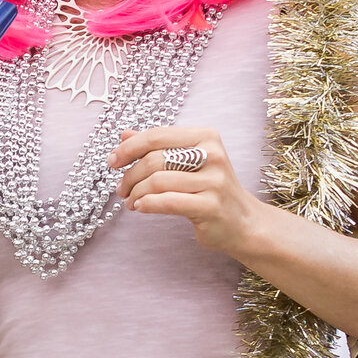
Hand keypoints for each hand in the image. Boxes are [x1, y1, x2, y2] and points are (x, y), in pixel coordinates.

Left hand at [111, 128, 268, 256]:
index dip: (130, 148)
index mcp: (206, 137)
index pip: (158, 135)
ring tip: (132, 202)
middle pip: (155, 159)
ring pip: (158, 181)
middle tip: (122, 189)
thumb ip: (159, 147)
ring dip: (137, 193)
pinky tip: (140, 207)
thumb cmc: (212, 190)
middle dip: (130, 175)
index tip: (113, 161)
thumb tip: (125, 135)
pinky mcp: (211, 206)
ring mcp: (214, 181)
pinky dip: (148, 204)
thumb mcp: (188, 162)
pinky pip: (169, 202)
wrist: (243, 222)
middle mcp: (212, 155)